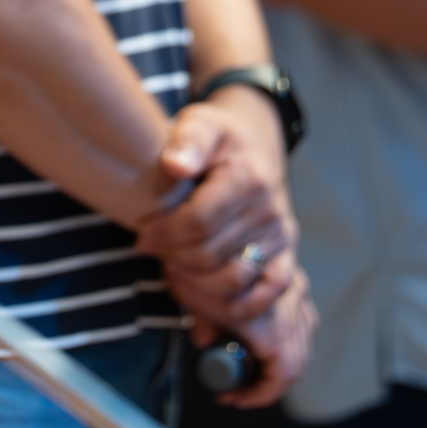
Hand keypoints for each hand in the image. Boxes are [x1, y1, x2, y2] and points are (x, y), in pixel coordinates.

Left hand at [133, 91, 298, 321]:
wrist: (255, 142)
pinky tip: (199, 292)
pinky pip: (262, 296)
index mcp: (248, 179)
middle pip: (209, 255)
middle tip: (152, 248)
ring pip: (232, 282)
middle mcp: (269, 212)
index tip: (142, 231)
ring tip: (171, 266)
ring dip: (193, 282)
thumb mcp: (200, 122)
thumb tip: (174, 165)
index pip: (198, 222)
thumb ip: (187, 140)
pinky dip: (228, 305)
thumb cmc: (220, 136)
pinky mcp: (284, 257)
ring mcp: (279, 238)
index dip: (163, 232)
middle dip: (171, 256)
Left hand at [174, 267, 316, 408]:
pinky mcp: (297, 281)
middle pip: (297, 361)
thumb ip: (201, 321)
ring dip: (282, 358)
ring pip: (304, 338)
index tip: (235, 397)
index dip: (260, 393)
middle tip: (240, 388)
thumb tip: (203, 340)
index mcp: (272, 322)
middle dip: (270, 381)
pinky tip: (267, 335)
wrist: (233, 208)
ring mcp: (299, 292)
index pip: (282, 374)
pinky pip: (303, 317)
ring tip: (252, 365)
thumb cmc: (207, 254)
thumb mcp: (194, 296)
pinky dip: (290, 333)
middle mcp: (292, 308)